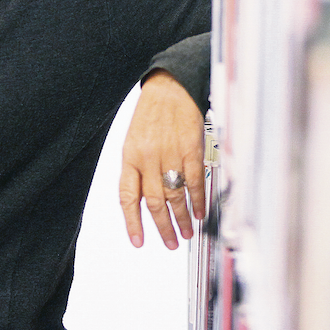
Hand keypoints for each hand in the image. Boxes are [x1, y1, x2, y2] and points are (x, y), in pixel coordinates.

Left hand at [120, 70, 205, 248]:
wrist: (171, 87)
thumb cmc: (151, 113)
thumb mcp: (134, 141)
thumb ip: (138, 169)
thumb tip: (144, 200)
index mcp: (130, 156)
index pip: (128, 197)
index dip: (132, 222)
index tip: (138, 241)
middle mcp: (148, 158)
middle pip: (154, 202)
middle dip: (162, 227)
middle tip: (170, 242)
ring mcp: (170, 154)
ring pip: (175, 196)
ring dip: (182, 218)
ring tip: (186, 232)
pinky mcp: (191, 149)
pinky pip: (194, 182)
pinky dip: (198, 200)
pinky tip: (201, 212)